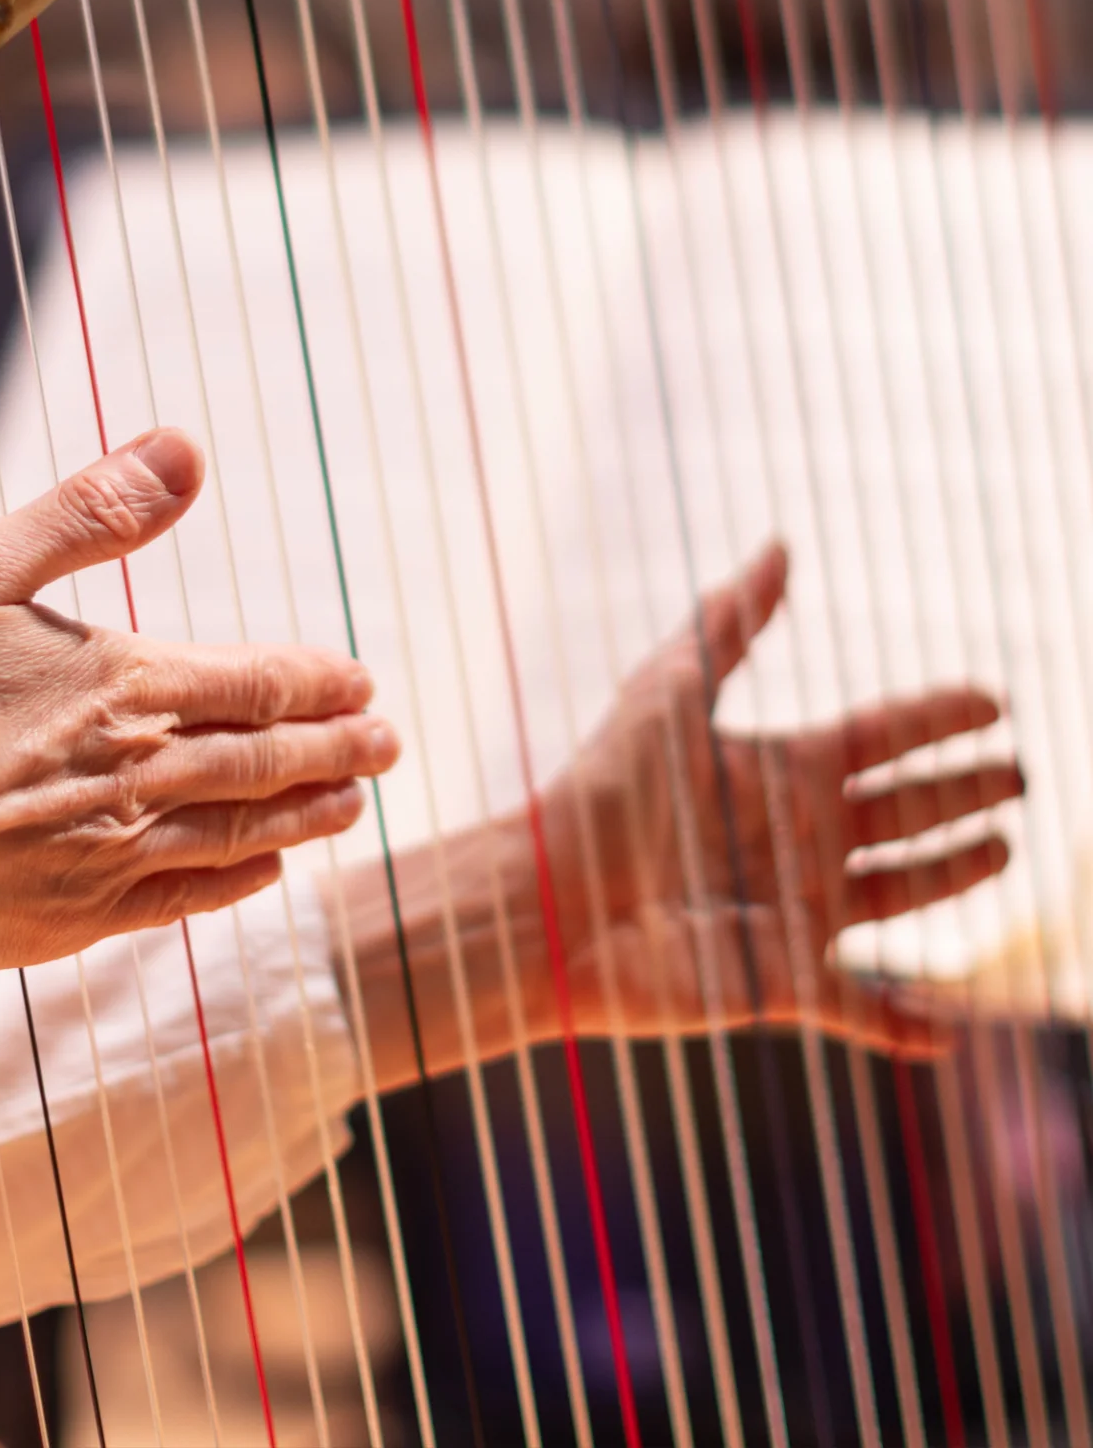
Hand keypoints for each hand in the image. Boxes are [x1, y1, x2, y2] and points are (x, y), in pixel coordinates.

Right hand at [0, 428, 397, 968]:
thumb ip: (91, 510)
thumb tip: (186, 448)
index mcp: (127, 682)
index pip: (256, 681)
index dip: (316, 681)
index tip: (362, 682)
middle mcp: (145, 770)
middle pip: (268, 758)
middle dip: (337, 748)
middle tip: (389, 745)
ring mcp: (118, 852)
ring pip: (244, 830)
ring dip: (309, 813)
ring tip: (355, 805)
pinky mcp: (82, 916)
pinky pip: (189, 898)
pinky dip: (241, 881)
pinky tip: (266, 875)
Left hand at [341, 544, 1015, 1089]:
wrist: (555, 898)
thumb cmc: (607, 791)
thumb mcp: (669, 693)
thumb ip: (729, 624)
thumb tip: (781, 542)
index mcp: (778, 768)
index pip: (881, 736)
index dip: (937, 717)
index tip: (994, 699)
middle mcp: (797, 837)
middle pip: (904, 810)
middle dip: (961, 792)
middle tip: (1020, 776)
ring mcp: (796, 910)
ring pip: (900, 893)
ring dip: (952, 877)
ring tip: (1001, 851)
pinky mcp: (786, 982)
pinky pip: (861, 1009)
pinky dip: (903, 1026)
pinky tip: (948, 1032)